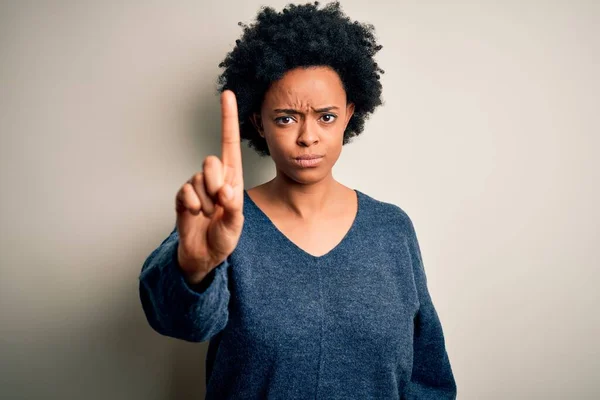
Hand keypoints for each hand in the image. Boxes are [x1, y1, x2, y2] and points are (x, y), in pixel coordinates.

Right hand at [175, 90, 244, 283]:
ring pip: (198, 179)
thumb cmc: (223, 237)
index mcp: (232, 178)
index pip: (229, 143)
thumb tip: (225, 190)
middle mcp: (214, 178)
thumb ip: (232, 206)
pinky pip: (184, 192)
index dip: (228, 118)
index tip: (227, 94)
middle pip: (211, 161)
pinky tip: (194, 214)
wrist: (203, 254)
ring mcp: (197, 186)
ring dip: (204, 201)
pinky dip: (191, 206)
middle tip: (218, 202)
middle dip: (215, 183)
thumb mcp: (235, 224)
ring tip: (207, 214)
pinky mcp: (182, 196)